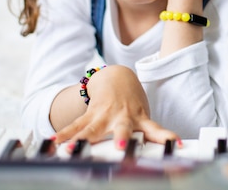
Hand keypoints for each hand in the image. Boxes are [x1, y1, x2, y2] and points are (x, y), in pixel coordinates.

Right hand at [53, 65, 178, 150]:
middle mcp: (123, 118)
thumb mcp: (145, 117)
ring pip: (93, 129)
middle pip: (123, 130)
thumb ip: (151, 135)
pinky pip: (76, 126)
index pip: (156, 131)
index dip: (166, 137)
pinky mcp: (90, 115)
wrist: (117, 77)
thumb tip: (170, 150)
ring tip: (71, 149)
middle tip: (122, 148)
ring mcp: (105, 116)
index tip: (175, 144)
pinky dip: (64, 135)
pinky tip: (53, 142)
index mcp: (141, 120)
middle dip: (123, 140)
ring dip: (83, 140)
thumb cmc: (132, 103)